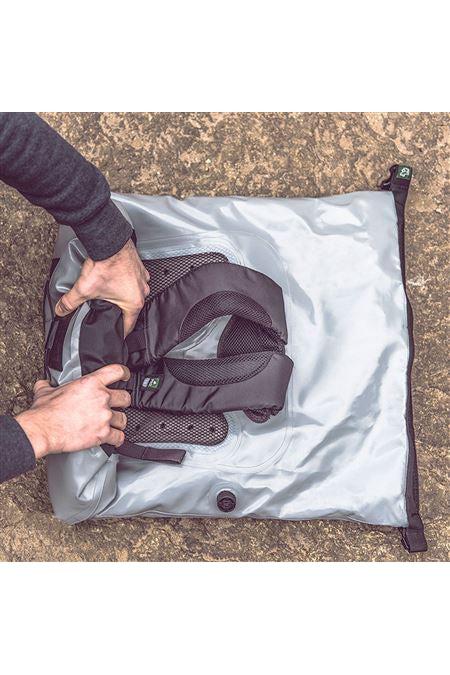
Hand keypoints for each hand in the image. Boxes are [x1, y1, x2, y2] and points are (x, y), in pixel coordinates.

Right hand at [15, 364, 131, 458]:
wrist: (43, 429)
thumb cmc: (45, 412)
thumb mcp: (45, 391)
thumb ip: (48, 385)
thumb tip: (44, 384)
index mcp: (90, 383)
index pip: (116, 371)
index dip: (124, 373)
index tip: (125, 376)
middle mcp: (101, 398)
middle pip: (125, 397)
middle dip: (123, 402)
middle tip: (117, 405)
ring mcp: (104, 416)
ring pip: (123, 418)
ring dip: (119, 422)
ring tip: (112, 424)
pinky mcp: (102, 434)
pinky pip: (119, 437)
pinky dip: (117, 439)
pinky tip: (113, 438)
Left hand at [55, 238, 149, 335]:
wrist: (110, 241)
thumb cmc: (105, 264)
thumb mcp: (84, 288)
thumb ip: (70, 302)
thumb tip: (61, 310)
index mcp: (134, 302)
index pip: (128, 326)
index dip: (119, 332)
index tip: (114, 333)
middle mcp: (141, 291)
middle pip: (130, 309)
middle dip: (119, 311)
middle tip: (106, 310)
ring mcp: (142, 279)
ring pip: (134, 293)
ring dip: (124, 295)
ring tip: (110, 292)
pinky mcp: (139, 268)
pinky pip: (135, 279)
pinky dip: (127, 280)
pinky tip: (115, 278)